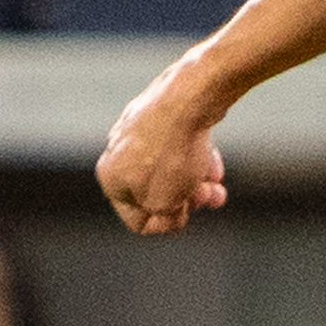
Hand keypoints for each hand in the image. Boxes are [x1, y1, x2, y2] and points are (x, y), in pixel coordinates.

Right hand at [98, 60, 233, 235]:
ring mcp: (139, 133)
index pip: (137, 220)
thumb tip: (166, 213)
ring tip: (216, 185)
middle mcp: (117, 154)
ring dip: (198, 184)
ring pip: (174, 173)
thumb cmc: (172, 154)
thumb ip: (162, 217)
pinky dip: (199, 160)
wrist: (188, 101)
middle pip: (158, 195)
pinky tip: (214, 164)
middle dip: (187, 201)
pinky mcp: (163, 118)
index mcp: (110, 178)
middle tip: (206, 197)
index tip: (185, 214)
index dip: (165, 224)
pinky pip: (183, 149)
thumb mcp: (165, 202)